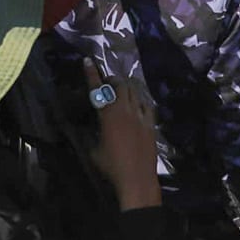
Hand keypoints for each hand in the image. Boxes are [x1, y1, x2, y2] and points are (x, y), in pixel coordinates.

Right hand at [87, 68, 159, 207]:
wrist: (137, 178)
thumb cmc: (111, 166)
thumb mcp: (93, 150)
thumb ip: (92, 135)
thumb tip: (91, 129)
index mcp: (107, 116)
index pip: (98, 90)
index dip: (92, 74)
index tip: (88, 61)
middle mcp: (124, 111)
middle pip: (120, 86)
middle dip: (112, 80)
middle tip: (108, 82)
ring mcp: (140, 116)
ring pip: (135, 93)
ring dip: (127, 88)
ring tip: (122, 91)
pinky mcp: (151, 124)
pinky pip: (146, 105)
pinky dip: (140, 100)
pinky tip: (138, 104)